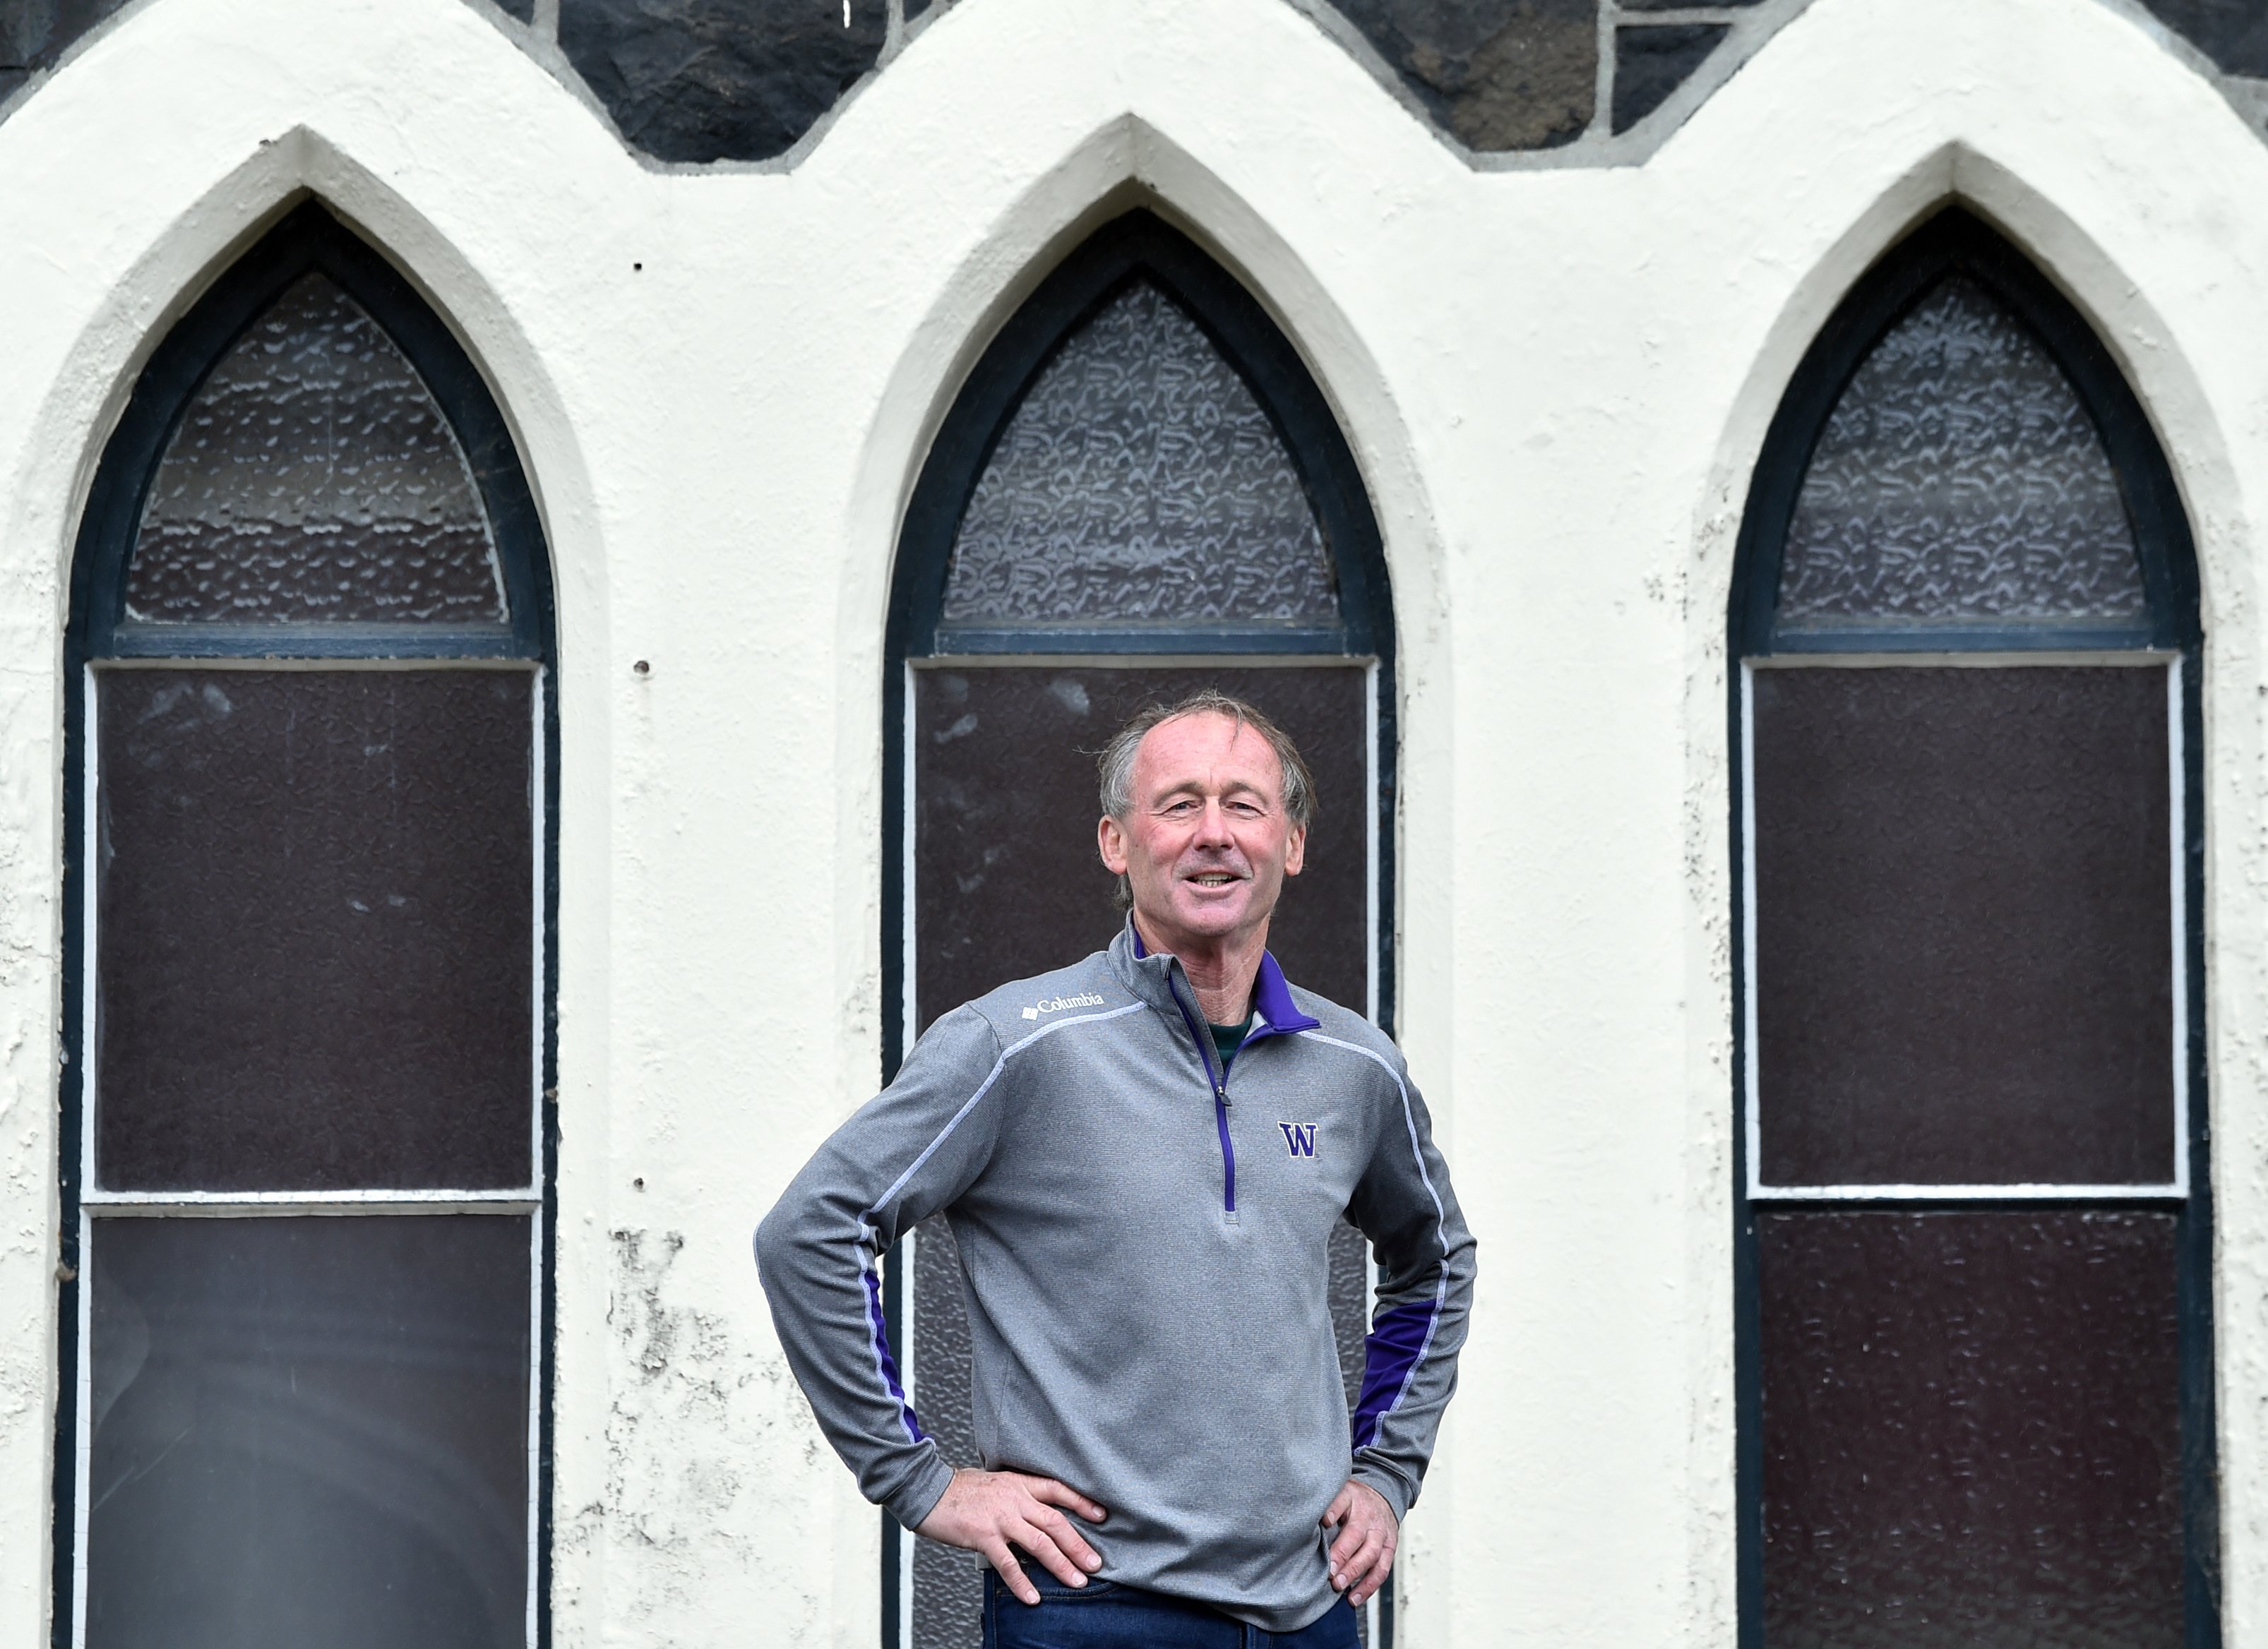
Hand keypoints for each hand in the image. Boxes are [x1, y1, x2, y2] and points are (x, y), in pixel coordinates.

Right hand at [916, 1467, 1107, 1604]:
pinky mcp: (983, 1536)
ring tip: (1077, 1581)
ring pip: (1039, 1544)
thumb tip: (1035, 1511)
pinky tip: (1033, 1597)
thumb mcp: (995, 1482)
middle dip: (1078, 1545)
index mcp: (1018, 1484)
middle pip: (1055, 1522)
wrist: (928, 1490)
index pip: (1057, 1490)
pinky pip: (1008, 1563)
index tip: (1102, 1516)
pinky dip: (1022, 1582)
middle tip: (1095, 1563)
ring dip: (1061, 1565)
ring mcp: (1000, 1518)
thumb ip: (1016, 1494)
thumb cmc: (960, 1489)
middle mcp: (1014, 1499)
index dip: (1081, 1502)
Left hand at [1321, 1479, 1395, 1607]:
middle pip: (1356, 1534)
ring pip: (1371, 1554)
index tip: (1324, 1522)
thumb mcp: (1337, 1493)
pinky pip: (1381, 1570)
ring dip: (1355, 1573)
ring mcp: (1380, 1533)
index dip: (1333, 1511)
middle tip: (1329, 1572)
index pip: (1341, 1501)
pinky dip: (1368, 1586)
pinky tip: (1354, 1597)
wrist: (1382, 1497)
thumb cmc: (1353, 1500)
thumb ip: (1323, 1506)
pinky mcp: (1389, 1549)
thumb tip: (1300, 1521)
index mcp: (1351, 1497)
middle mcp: (1367, 1515)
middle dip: (1343, 1554)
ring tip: (1339, 1586)